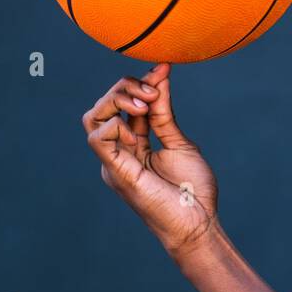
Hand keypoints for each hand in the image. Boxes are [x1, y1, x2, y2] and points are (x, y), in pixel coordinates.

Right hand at [82, 62, 219, 258]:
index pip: (124, 105)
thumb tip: (160, 77)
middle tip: (153, 89)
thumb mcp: (179, 142)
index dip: (140, 83)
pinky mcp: (116, 172)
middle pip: (103, 107)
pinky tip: (139, 128)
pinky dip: (115, 123)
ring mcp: (115, 162)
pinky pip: (98, 139)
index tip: (163, 68)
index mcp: (134, 145)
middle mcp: (119, 152)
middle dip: (125, 87)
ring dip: (116, 100)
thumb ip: (164, 114)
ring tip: (144, 102)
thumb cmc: (192, 190)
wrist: (198, 223)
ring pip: (93, 118)